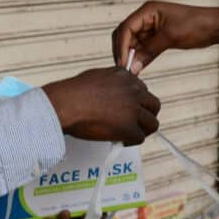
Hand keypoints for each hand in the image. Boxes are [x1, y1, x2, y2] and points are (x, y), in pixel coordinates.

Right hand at [43, 67, 159, 145]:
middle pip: (154, 105)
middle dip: (147, 115)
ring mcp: (133, 110)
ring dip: (142, 130)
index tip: (129, 109)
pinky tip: (119, 140)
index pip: (143, 90)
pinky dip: (130, 141)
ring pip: (152, 124)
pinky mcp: (129, 128)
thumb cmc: (73, 92)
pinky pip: (139, 138)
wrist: (65, 104)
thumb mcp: (97, 76)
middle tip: (136, 123)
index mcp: (126, 77)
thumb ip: (112, 83)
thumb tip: (114, 92)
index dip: (137, 102)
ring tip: (129, 134)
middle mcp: (133, 91)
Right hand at [112, 1, 218, 72]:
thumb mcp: (170, 38)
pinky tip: (138, 68)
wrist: (214, 26)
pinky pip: (143, 47)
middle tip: (123, 69)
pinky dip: (139, 57)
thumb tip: (133, 68)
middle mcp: (146, 17)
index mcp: (147, 10)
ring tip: (130, 72)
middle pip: (125, 34)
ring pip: (133, 42)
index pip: (126, 28)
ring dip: (130, 56)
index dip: (122, 46)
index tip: (122, 63)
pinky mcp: (157, 36)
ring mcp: (151, 27)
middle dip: (122, 51)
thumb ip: (149, 52)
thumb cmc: (195, 25)